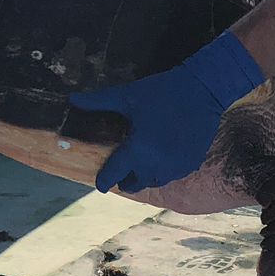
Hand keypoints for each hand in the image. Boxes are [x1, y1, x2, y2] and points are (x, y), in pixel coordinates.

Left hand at [70, 30, 264, 192]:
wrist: (203, 90)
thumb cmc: (161, 91)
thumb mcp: (127, 96)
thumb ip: (98, 101)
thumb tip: (71, 99)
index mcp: (138, 149)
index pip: (114, 175)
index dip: (104, 181)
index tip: (100, 184)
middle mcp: (157, 164)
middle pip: (135, 184)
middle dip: (125, 180)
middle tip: (121, 171)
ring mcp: (176, 167)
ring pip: (154, 182)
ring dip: (145, 176)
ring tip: (140, 164)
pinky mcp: (191, 164)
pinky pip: (171, 175)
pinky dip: (163, 170)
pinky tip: (160, 158)